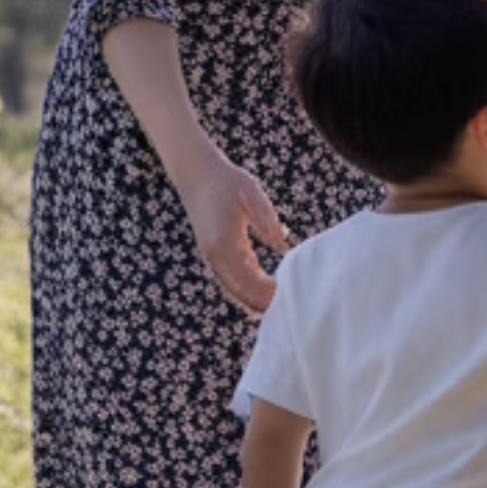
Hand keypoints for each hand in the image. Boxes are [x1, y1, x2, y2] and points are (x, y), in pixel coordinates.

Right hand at [174, 149, 294, 313]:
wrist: (197, 174)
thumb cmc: (228, 181)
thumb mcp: (252, 194)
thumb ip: (268, 221)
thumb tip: (283, 246)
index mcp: (225, 242)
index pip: (249, 278)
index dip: (268, 292)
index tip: (289, 298)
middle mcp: (215, 255)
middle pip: (239, 291)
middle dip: (262, 303)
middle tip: (287, 313)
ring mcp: (211, 256)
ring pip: (232, 289)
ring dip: (252, 301)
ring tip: (276, 312)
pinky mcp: (212, 254)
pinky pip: (228, 280)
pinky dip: (244, 292)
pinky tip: (260, 297)